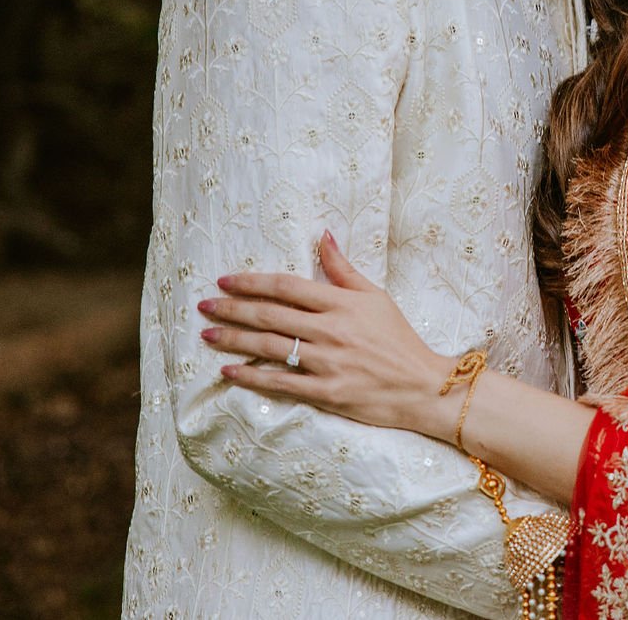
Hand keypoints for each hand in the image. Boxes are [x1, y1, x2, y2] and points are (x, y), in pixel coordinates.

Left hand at [199, 232, 456, 439]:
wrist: (422, 386)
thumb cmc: (399, 339)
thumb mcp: (375, 296)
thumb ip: (343, 269)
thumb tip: (322, 235)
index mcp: (341, 303)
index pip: (286, 287)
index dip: (252, 282)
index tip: (226, 280)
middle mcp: (330, 330)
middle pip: (270, 315)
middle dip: (232, 308)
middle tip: (204, 305)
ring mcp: (326, 363)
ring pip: (269, 347)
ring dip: (233, 339)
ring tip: (207, 334)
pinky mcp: (325, 392)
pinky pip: (280, 382)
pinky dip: (251, 376)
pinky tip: (229, 370)